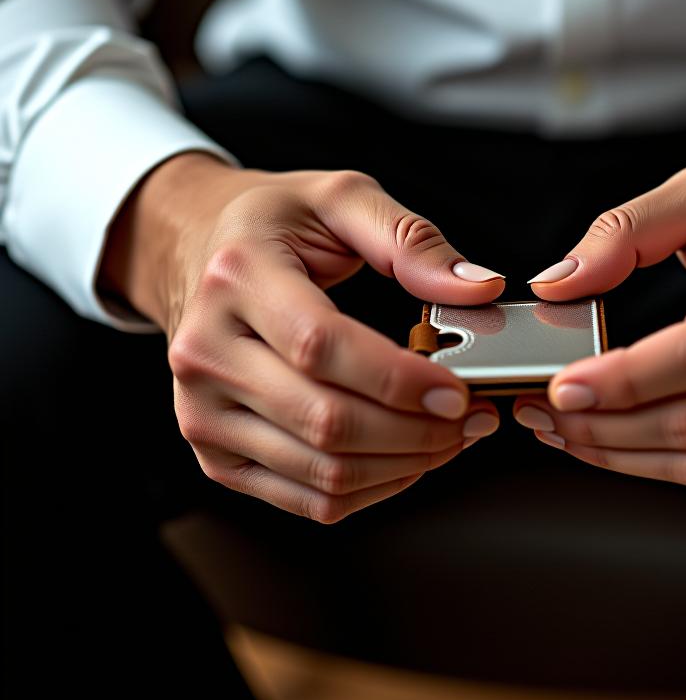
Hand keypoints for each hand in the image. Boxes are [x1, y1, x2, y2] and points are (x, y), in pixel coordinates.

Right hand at [100, 153, 504, 521]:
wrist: (193, 252)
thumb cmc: (271, 225)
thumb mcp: (340, 200)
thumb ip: (411, 240)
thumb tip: (478, 286)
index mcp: (237, 278)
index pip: (321, 347)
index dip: (398, 380)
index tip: (458, 392)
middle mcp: (206, 351)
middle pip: (325, 421)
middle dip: (417, 431)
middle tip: (471, 418)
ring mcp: (202, 411)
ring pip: (322, 471)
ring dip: (405, 465)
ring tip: (450, 437)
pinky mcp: (216, 454)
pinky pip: (309, 499)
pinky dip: (373, 489)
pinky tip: (406, 458)